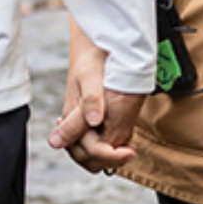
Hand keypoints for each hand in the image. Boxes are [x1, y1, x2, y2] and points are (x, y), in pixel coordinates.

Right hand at [48, 33, 143, 172]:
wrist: (92, 44)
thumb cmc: (90, 58)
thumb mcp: (91, 77)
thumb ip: (90, 100)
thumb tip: (93, 122)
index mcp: (71, 118)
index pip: (89, 151)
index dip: (110, 155)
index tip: (130, 152)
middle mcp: (74, 124)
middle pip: (88, 159)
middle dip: (109, 159)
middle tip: (130, 149)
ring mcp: (81, 123)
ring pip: (92, 154)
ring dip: (109, 155)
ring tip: (127, 146)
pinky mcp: (90, 119)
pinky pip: (98, 141)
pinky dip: (111, 145)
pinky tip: (123, 137)